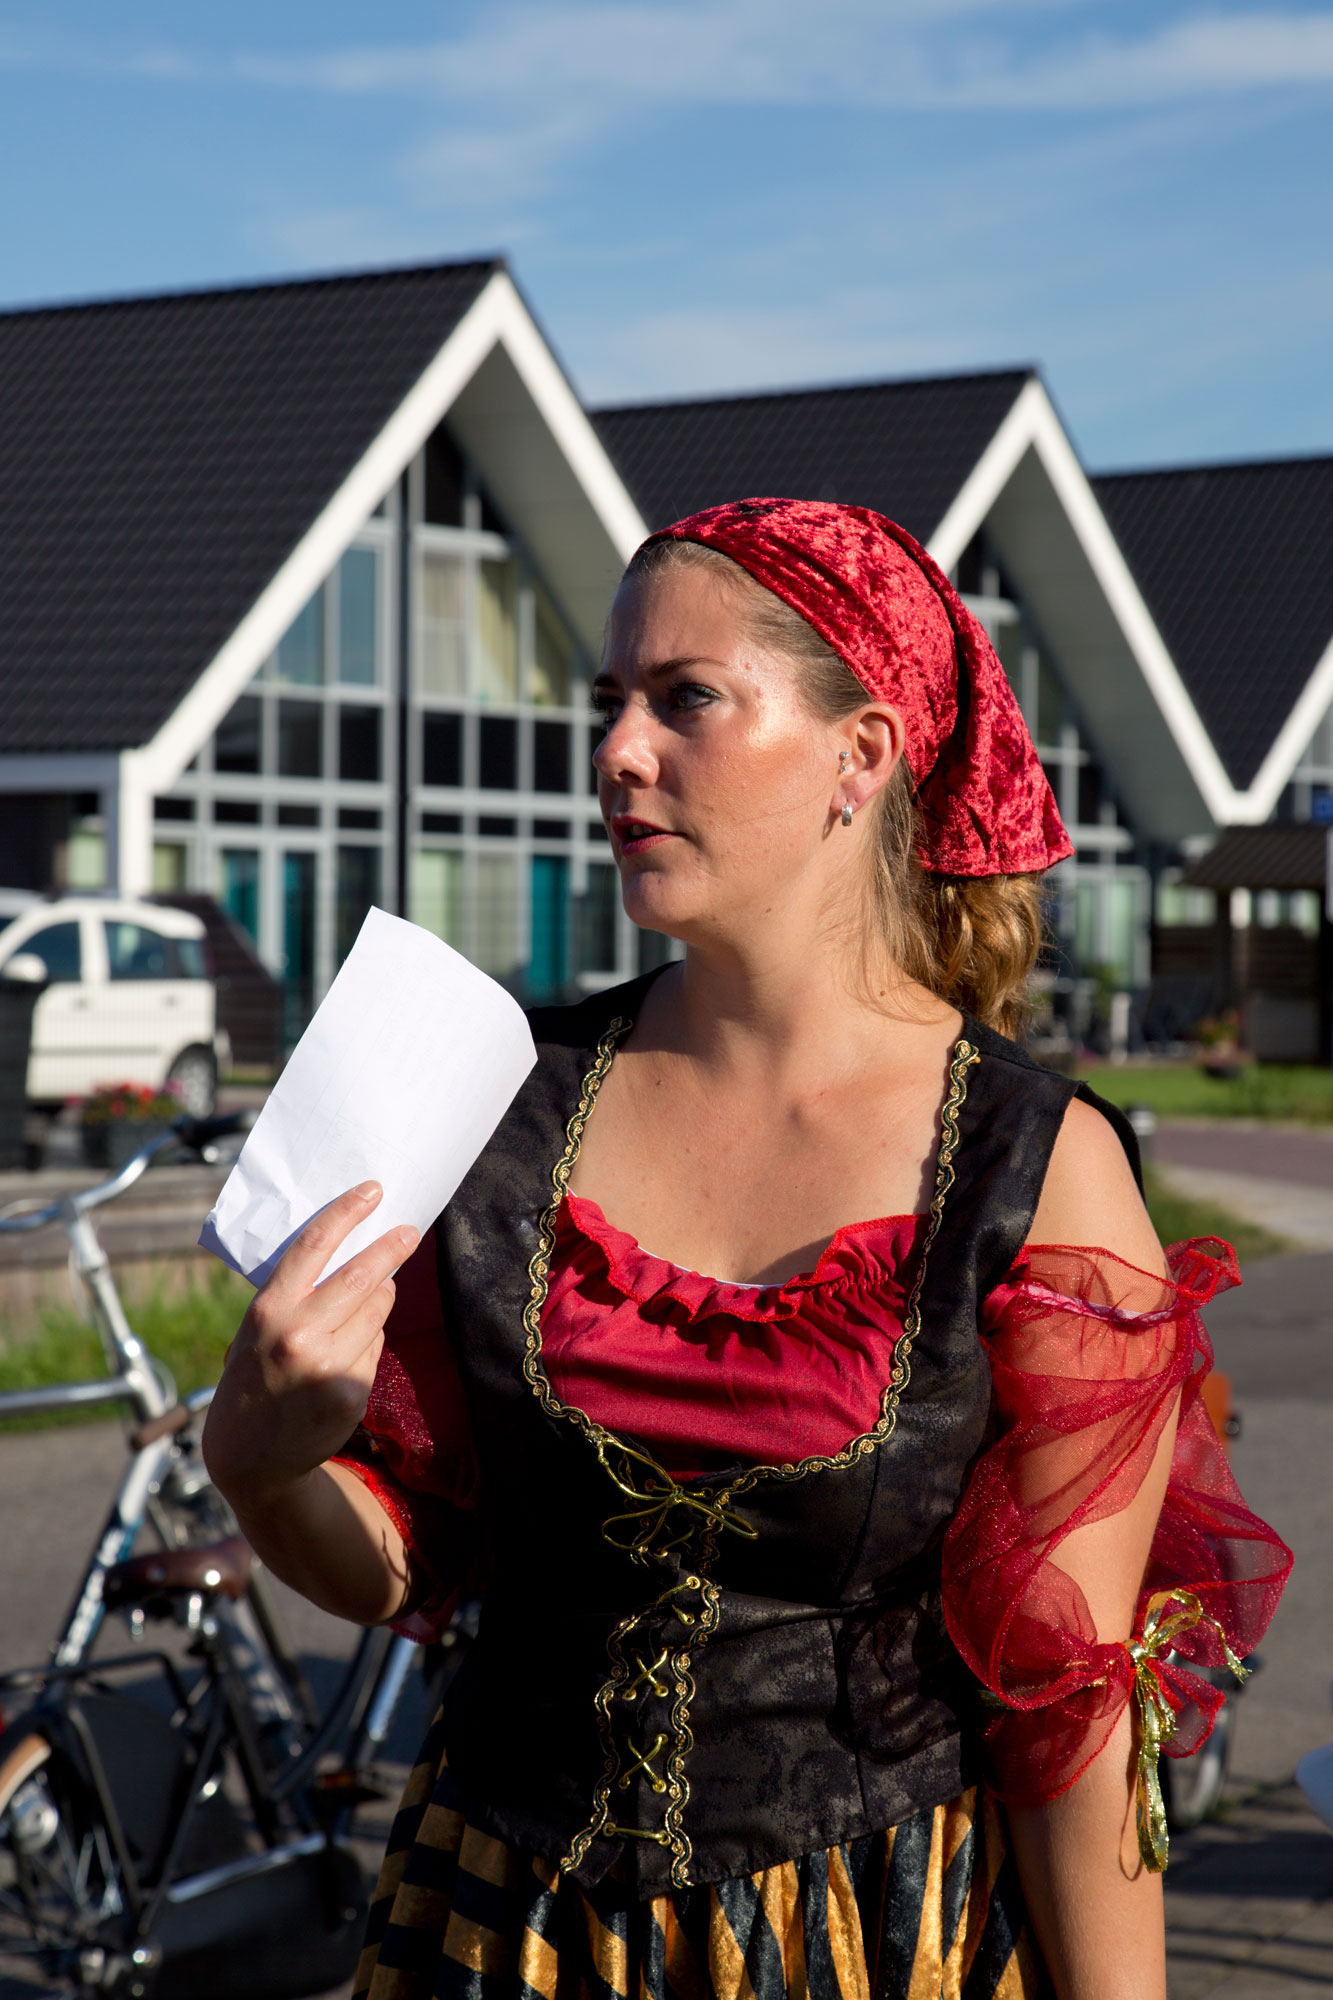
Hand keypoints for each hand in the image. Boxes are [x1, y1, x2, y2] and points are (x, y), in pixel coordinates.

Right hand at [202, 1182, 416, 1512]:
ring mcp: (328, 1365)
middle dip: (393, 1247)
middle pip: (363, 1273)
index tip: (373, 1191)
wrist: (250, 1456)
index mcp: (269, 1309)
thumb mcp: (256, 1330)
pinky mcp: (352, 1392)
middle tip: (410, 1232)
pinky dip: (370, 1338)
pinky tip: (349, 1351)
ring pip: (377, 1309)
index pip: (315, 1244)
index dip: (348, 1211)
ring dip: (383, 1295)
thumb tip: (349, 1251)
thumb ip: (293, 1295)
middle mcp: (299, 1334)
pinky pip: (375, 1346)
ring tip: (375, 1293)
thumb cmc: (254, 1378)